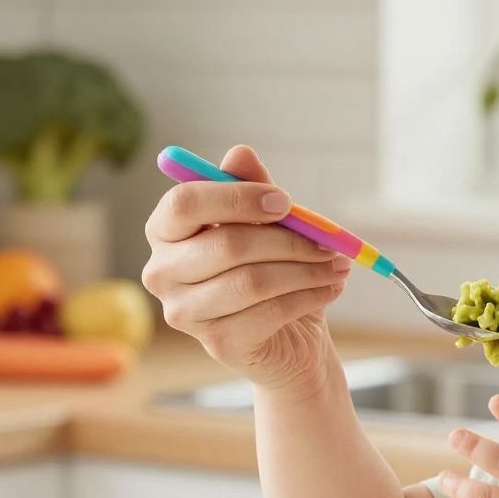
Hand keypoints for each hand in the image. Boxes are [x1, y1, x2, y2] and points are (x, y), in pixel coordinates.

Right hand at [142, 144, 351, 393]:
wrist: (287, 339)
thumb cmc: (269, 270)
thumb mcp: (265, 224)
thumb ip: (250, 188)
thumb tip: (240, 153)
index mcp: (165, 231)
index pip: (185, 203)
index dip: (237, 198)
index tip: (286, 201)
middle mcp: (161, 273)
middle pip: (227, 244)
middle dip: (289, 239)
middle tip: (329, 241)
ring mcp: (184, 313)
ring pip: (253, 280)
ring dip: (306, 269)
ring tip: (337, 264)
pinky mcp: (216, 344)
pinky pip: (270, 311)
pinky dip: (309, 296)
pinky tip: (330, 288)